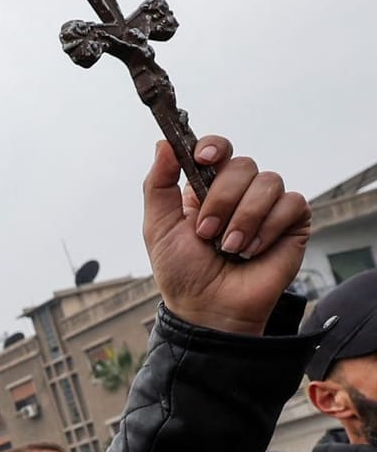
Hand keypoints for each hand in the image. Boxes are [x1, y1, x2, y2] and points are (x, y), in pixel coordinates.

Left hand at [143, 135, 310, 335]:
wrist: (209, 308)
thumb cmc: (183, 272)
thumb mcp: (159, 227)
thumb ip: (158, 185)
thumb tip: (163, 143)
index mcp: (207, 188)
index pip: (217, 149)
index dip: (213, 147)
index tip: (203, 159)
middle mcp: (239, 192)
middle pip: (242, 164)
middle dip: (221, 199)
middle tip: (206, 233)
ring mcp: (268, 206)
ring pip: (268, 182)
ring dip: (243, 218)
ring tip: (228, 248)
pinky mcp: (292, 222)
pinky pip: (291, 203)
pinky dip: (267, 229)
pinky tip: (252, 250)